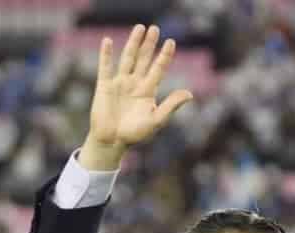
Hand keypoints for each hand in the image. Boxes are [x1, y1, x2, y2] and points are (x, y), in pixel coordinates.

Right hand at [81, 24, 194, 169]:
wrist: (112, 142)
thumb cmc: (135, 134)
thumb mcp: (156, 120)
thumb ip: (172, 106)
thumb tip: (190, 94)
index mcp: (148, 91)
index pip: (158, 68)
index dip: (164, 56)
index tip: (171, 42)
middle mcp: (135, 84)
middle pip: (143, 59)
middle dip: (149, 44)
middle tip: (155, 28)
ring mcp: (120, 83)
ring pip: (128, 58)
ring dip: (133, 43)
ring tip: (140, 28)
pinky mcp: (105, 86)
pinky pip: (105, 67)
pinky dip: (106, 54)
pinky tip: (107, 40)